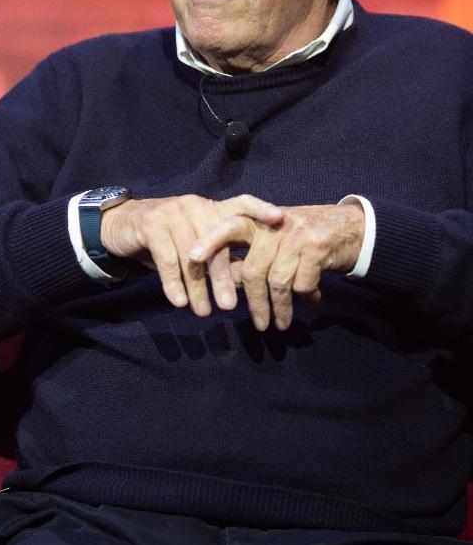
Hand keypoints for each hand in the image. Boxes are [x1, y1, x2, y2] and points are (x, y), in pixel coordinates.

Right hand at [100, 194, 283, 316]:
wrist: (119, 225)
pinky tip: (179, 301)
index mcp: (210, 208)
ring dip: (198, 287)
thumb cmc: (164, 239)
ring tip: (204, 312)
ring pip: (192, 255)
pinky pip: (167, 258)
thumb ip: (217, 256)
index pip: (241, 202)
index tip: (280, 220)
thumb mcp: (193, 245)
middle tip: (231, 306)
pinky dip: (174, 283)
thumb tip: (248, 283)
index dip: (260, 209)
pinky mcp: (151, 224)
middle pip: (218, 242)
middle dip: (224, 276)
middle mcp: (195, 206)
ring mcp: (173, 213)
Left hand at [189, 203, 364, 330]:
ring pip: (277, 281)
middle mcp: (274, 224)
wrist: (351, 226)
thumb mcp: (276, 239)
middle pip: (253, 269)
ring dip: (279, 308)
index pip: (228, 226)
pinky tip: (311, 302)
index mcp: (259, 220)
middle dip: (255, 302)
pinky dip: (304, 297)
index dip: (209, 240)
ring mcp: (295, 234)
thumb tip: (227, 281)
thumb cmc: (305, 237)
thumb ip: (253, 254)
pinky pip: (301, 283)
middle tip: (258, 324)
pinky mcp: (316, 246)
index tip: (192, 258)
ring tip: (280, 324)